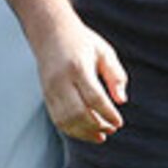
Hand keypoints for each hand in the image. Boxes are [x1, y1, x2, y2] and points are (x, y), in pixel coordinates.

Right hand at [35, 26, 127, 142]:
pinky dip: (73, 130)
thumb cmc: (82, 42)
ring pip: (66, 120)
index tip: (119, 123)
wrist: (50, 32)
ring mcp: (50, 90)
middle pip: (78, 113)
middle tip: (112, 129)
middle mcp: (61, 80)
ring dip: (84, 132)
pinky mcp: (46, 96)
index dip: (108, 114)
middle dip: (97, 126)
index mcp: (78, 67)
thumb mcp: (104, 52)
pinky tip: (86, 132)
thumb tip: (121, 101)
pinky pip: (58, 120)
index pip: (94, 98)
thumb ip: (115, 75)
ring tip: (101, 135)